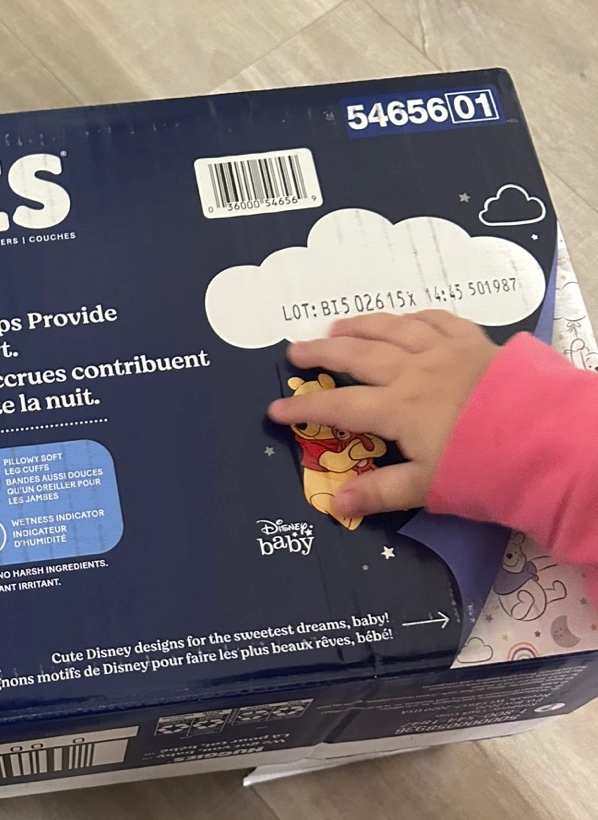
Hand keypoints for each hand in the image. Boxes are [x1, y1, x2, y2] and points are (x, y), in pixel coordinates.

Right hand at [268, 312, 497, 517]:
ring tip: (337, 325)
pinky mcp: (474, 342)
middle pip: (357, 354)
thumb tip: (335, 501)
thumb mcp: (428, 486)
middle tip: (295, 350)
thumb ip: (380, 491)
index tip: (275, 410)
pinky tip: (404, 318)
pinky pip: (437, 320)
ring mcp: (445, 351)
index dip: (304, 407)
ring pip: (392, 329)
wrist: (544, 438)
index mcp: (398, 407)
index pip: (339, 405)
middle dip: (322, 352)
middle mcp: (414, 371)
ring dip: (361, 325)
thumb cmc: (483, 467)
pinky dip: (414, 317)